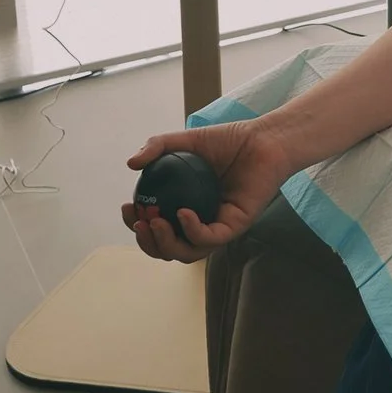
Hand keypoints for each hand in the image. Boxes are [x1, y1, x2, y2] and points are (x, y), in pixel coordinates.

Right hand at [121, 119, 294, 262]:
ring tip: (155, 223)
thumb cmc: (229, 140)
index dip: (137, 224)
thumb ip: (158, 147)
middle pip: (167, 248)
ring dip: (165, 244)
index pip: (155, 226)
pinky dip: (192, 230)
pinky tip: (182, 213)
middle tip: (140, 222)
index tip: (128, 207)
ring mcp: (217, 228)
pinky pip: (210, 239)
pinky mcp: (235, 228)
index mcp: (185, 207)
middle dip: (147, 243)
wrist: (263, 139)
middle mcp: (200, 222)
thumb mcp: (186, 140)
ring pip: (187, 253)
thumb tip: (130, 164)